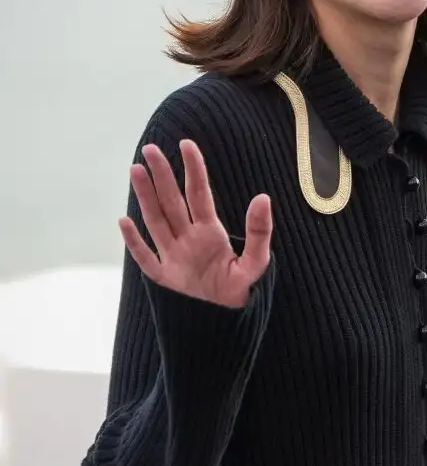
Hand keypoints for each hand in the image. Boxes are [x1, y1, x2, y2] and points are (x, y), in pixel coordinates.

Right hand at [119, 139, 271, 307]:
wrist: (227, 321)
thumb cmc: (241, 289)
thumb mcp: (257, 261)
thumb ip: (259, 231)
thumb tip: (263, 197)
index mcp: (210, 233)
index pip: (199, 194)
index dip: (194, 170)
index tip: (186, 144)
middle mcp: (189, 239)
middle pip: (172, 201)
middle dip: (162, 175)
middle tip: (150, 149)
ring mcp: (174, 256)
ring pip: (156, 221)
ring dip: (145, 197)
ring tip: (135, 169)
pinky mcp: (165, 278)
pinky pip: (146, 258)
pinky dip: (134, 241)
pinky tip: (124, 221)